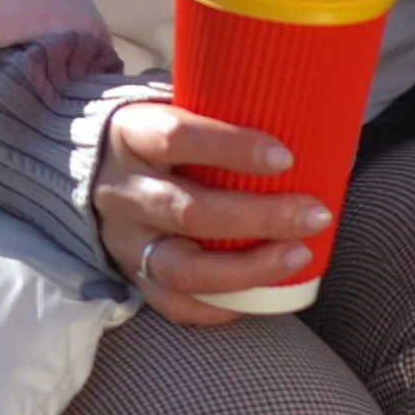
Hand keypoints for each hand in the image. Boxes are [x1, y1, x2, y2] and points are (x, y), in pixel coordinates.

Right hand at [96, 100, 331, 326]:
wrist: (93, 167)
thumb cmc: (159, 135)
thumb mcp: (177, 109)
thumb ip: (229, 116)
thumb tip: (321, 134)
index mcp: (132, 134)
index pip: (176, 137)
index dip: (232, 148)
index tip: (286, 158)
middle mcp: (122, 190)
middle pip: (190, 211)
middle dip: (260, 217)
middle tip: (314, 214)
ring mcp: (124, 240)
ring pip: (182, 268)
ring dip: (248, 268)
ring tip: (298, 255)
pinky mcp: (131, 275)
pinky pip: (174, 304)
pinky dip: (221, 306)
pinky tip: (263, 292)